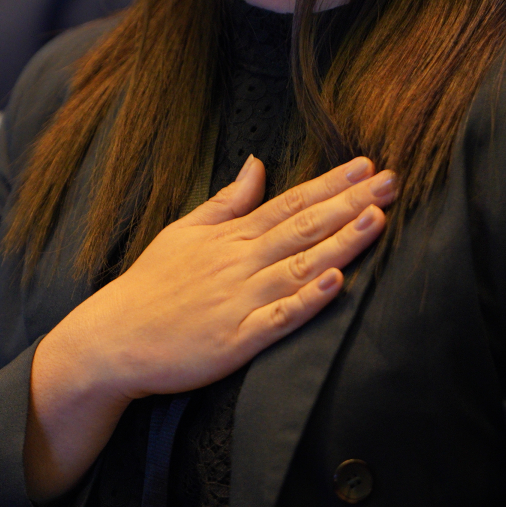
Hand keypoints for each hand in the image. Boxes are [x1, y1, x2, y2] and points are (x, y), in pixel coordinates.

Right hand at [23, 154, 393, 499]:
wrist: (112, 340)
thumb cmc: (149, 286)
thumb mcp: (184, 232)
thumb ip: (226, 202)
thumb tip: (257, 165)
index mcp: (231, 237)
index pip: (291, 202)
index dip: (333, 184)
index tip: (368, 165)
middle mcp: (240, 263)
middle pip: (304, 227)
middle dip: (351, 202)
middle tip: (392, 181)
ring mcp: (240, 302)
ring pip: (300, 267)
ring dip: (341, 242)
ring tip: (377, 219)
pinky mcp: (236, 341)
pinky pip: (279, 319)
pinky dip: (308, 301)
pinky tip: (337, 284)